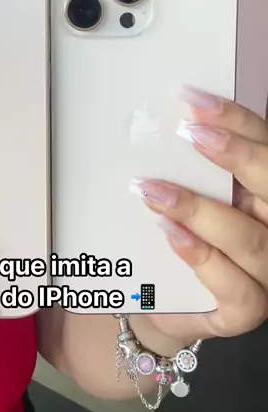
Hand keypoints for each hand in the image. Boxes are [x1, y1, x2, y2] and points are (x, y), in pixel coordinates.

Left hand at [132, 89, 267, 345]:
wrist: (161, 297)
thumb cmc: (181, 234)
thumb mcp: (190, 192)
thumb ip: (192, 166)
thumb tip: (167, 121)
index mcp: (266, 195)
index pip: (266, 149)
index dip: (238, 121)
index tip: (196, 101)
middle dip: (237, 157)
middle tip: (190, 134)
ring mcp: (267, 273)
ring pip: (252, 240)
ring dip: (201, 211)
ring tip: (155, 191)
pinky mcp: (247, 310)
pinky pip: (236, 288)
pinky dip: (202, 258)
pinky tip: (172, 236)